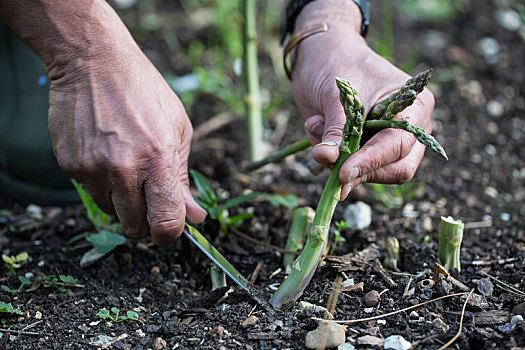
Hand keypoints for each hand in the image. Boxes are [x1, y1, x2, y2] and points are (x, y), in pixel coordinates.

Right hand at [48, 35, 205, 244]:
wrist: (94, 61)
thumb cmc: (144, 92)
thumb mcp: (178, 129)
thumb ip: (184, 178)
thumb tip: (193, 216)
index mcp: (158, 159)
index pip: (165, 223)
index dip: (170, 234)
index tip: (171, 229)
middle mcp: (124, 169)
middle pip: (136, 227)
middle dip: (147, 221)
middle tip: (151, 200)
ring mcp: (93, 168)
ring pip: (112, 213)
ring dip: (124, 202)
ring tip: (128, 167)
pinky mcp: (70, 164)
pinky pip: (90, 192)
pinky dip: (102, 183)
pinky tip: (107, 155)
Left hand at [291, 1, 434, 199]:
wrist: (320, 54)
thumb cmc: (336, 63)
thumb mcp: (337, 95)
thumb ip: (335, 129)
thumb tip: (327, 158)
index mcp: (414, 107)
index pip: (399, 145)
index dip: (371, 162)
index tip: (344, 173)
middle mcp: (408, 128)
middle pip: (397, 169)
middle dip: (361, 171)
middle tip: (332, 171)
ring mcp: (387, 141)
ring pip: (373, 174)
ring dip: (339, 160)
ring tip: (316, 126)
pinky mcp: (364, 149)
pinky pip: (350, 167)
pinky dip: (329, 156)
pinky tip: (316, 126)